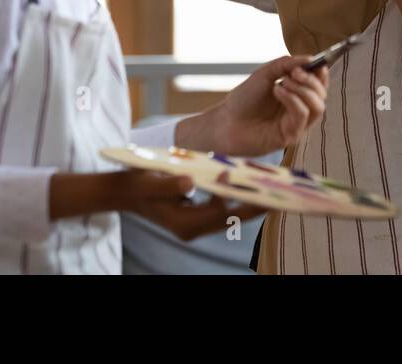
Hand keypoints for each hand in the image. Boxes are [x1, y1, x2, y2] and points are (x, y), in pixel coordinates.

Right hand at [110, 169, 266, 240]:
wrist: (125, 192)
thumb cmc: (136, 185)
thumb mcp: (149, 183)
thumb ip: (169, 184)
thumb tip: (190, 182)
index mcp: (183, 223)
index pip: (216, 212)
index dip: (228, 194)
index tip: (232, 173)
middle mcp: (193, 228)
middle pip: (231, 219)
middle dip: (254, 206)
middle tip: (276, 192)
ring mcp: (196, 225)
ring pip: (231, 216)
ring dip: (249, 203)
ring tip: (270, 188)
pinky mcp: (198, 217)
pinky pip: (224, 210)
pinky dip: (237, 198)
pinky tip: (249, 184)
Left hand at [178, 54, 328, 157]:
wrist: (226, 121)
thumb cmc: (245, 99)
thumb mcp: (266, 74)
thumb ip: (287, 64)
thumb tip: (311, 58)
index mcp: (296, 94)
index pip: (319, 84)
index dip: (321, 73)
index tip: (316, 63)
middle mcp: (300, 109)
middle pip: (322, 95)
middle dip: (311, 80)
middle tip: (294, 73)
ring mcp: (297, 124)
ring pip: (318, 107)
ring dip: (303, 90)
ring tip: (283, 82)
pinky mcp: (291, 136)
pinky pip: (303, 116)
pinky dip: (293, 100)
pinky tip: (278, 91)